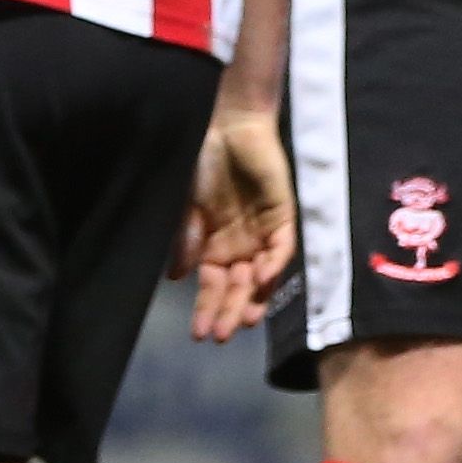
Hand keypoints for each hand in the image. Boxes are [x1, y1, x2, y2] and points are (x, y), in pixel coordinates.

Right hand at [185, 106, 294, 339]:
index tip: (198, 333)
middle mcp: (241, 244)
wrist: (227, 126)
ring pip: (263, 275)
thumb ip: (186, 239)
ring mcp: (263, 232)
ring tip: (243, 321)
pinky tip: (260, 281)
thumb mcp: (188, 205)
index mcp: (215, 245)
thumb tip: (178, 279)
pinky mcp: (284, 215)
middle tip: (220, 335)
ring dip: (254, 298)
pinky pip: (282, 248)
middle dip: (229, 311)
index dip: (207, 308)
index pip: (213, 286)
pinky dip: (273, 265)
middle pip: (239, 287)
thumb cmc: (204, 162)